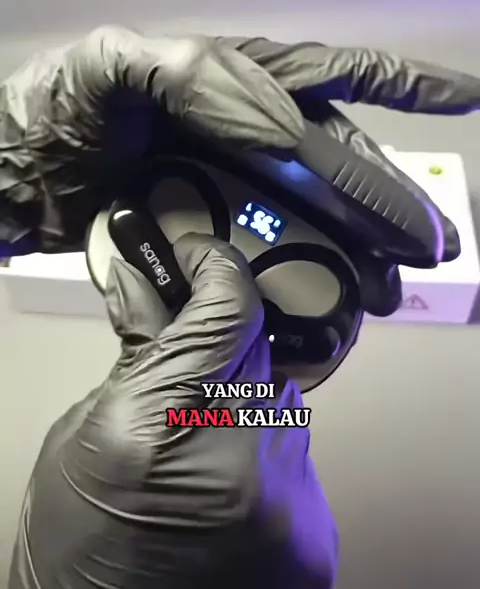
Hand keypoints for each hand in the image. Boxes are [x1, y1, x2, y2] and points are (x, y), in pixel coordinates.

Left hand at [1, 25, 478, 255]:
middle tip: (428, 248)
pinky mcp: (209, 230)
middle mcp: (246, 130)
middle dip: (388, 201)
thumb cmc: (59, 109)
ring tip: (387, 291)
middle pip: (337, 162)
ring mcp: (232, 184)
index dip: (404, 85)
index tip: (467, 96)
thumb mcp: (111, 66)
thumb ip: (188, 74)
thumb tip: (278, 121)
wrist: (18, 175)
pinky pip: (269, 254)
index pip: (332, 77)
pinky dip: (300, 280)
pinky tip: (325, 308)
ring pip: (314, 215)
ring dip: (356, 252)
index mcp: (235, 81)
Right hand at [9, 234, 338, 588]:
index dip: (213, 263)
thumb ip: (136, 352)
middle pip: (256, 345)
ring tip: (193, 436)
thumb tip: (142, 285)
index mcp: (170, 421)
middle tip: (179, 351)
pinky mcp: (313, 529)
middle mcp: (244, 456)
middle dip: (217, 337)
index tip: (194, 256)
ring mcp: (288, 498)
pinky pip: (292, 453)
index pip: (230, 301)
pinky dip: (259, 449)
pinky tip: (220, 474)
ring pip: (277, 398)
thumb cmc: (79, 553)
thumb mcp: (88, 431)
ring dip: (239, 399)